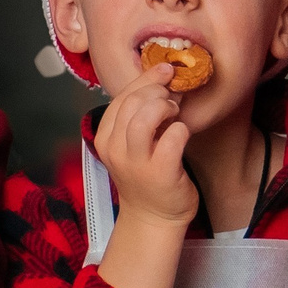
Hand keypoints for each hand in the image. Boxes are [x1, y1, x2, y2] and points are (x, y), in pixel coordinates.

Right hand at [93, 62, 198, 226]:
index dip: (146, 79)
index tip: (165, 70)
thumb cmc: (146, 175)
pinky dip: (181, 129)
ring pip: (144, 118)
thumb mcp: (131, 143)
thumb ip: (139, 114)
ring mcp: (136, 163)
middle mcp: (115, 150)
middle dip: (157, 92)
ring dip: (165, 108)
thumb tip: (164, 79)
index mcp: (105, 137)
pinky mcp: (160, 173)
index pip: (121, 96)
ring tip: (175, 114)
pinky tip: (182, 134)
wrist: (154, 217)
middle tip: (172, 100)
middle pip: (132, 102)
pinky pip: (172, 138)